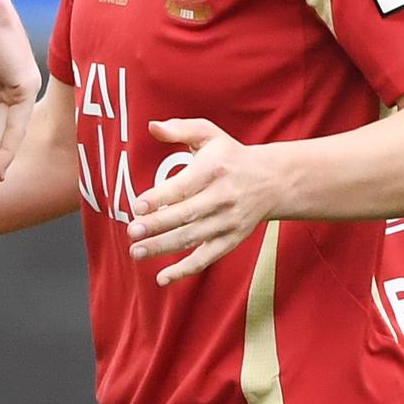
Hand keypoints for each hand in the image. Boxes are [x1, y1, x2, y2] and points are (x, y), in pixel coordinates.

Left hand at [125, 119, 286, 284]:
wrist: (272, 181)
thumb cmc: (230, 156)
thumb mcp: (209, 135)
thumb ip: (180, 129)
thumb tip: (152, 126)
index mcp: (214, 170)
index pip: (183, 187)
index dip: (159, 198)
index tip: (137, 206)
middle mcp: (223, 197)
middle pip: (185, 216)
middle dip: (156, 226)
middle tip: (131, 232)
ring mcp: (228, 222)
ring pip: (192, 238)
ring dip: (163, 248)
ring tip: (136, 251)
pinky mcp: (231, 240)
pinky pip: (206, 258)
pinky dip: (184, 270)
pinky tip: (162, 278)